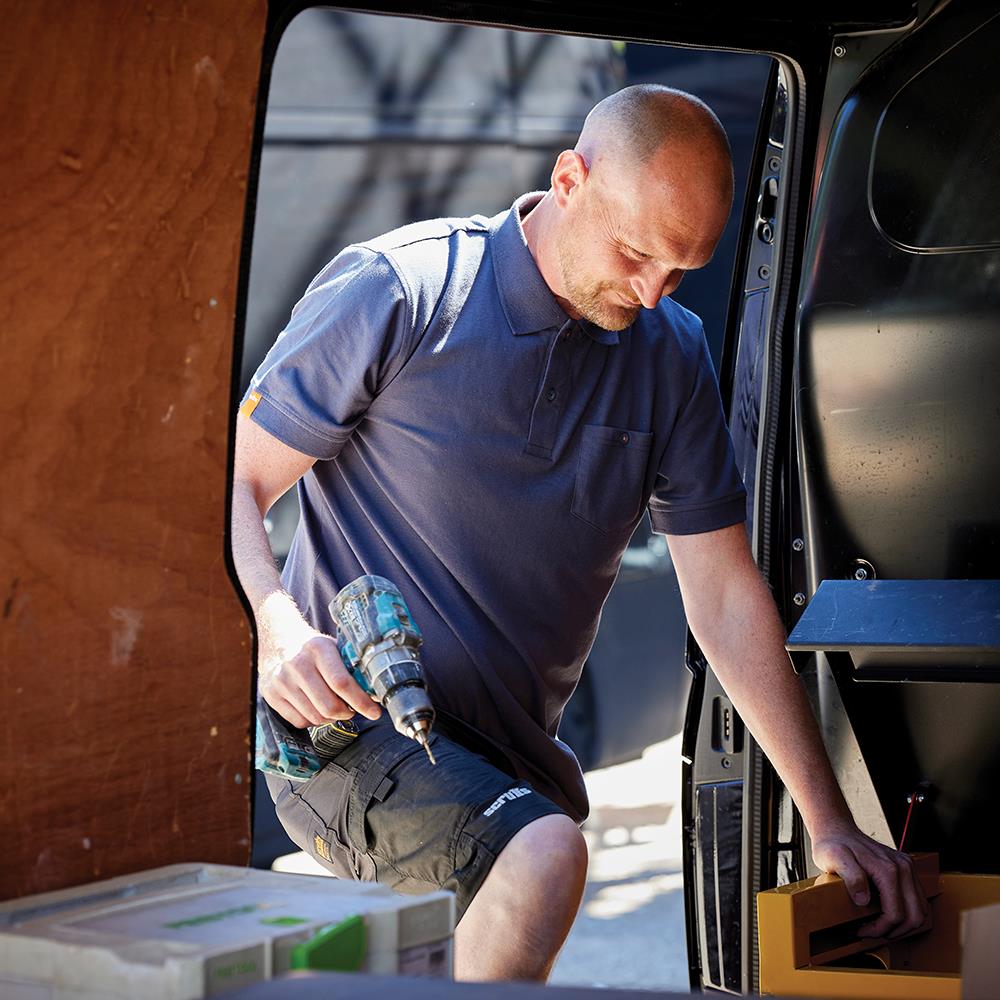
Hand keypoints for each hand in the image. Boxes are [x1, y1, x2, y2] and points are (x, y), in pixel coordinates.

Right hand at [259, 632, 380, 728]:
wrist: (278, 641)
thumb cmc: (315, 650)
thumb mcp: (334, 647)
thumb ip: (352, 666)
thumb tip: (378, 692)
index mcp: (318, 648)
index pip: (341, 683)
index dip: (361, 701)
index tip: (374, 712)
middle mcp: (297, 664)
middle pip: (329, 706)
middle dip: (346, 713)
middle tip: (351, 709)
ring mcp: (281, 681)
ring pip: (315, 717)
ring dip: (330, 718)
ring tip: (334, 707)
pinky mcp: (270, 695)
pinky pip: (299, 721)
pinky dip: (313, 721)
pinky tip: (316, 708)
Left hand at [811, 824, 928, 938]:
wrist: (837, 829)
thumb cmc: (833, 844)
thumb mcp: (834, 858)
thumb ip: (851, 877)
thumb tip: (863, 900)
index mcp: (888, 869)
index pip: (895, 914)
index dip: (880, 929)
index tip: (862, 931)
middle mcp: (903, 867)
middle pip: (915, 916)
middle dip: (895, 931)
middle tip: (873, 933)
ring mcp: (907, 867)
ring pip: (921, 910)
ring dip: (904, 925)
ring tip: (881, 927)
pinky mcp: (906, 869)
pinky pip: (917, 900)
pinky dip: (907, 913)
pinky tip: (887, 915)